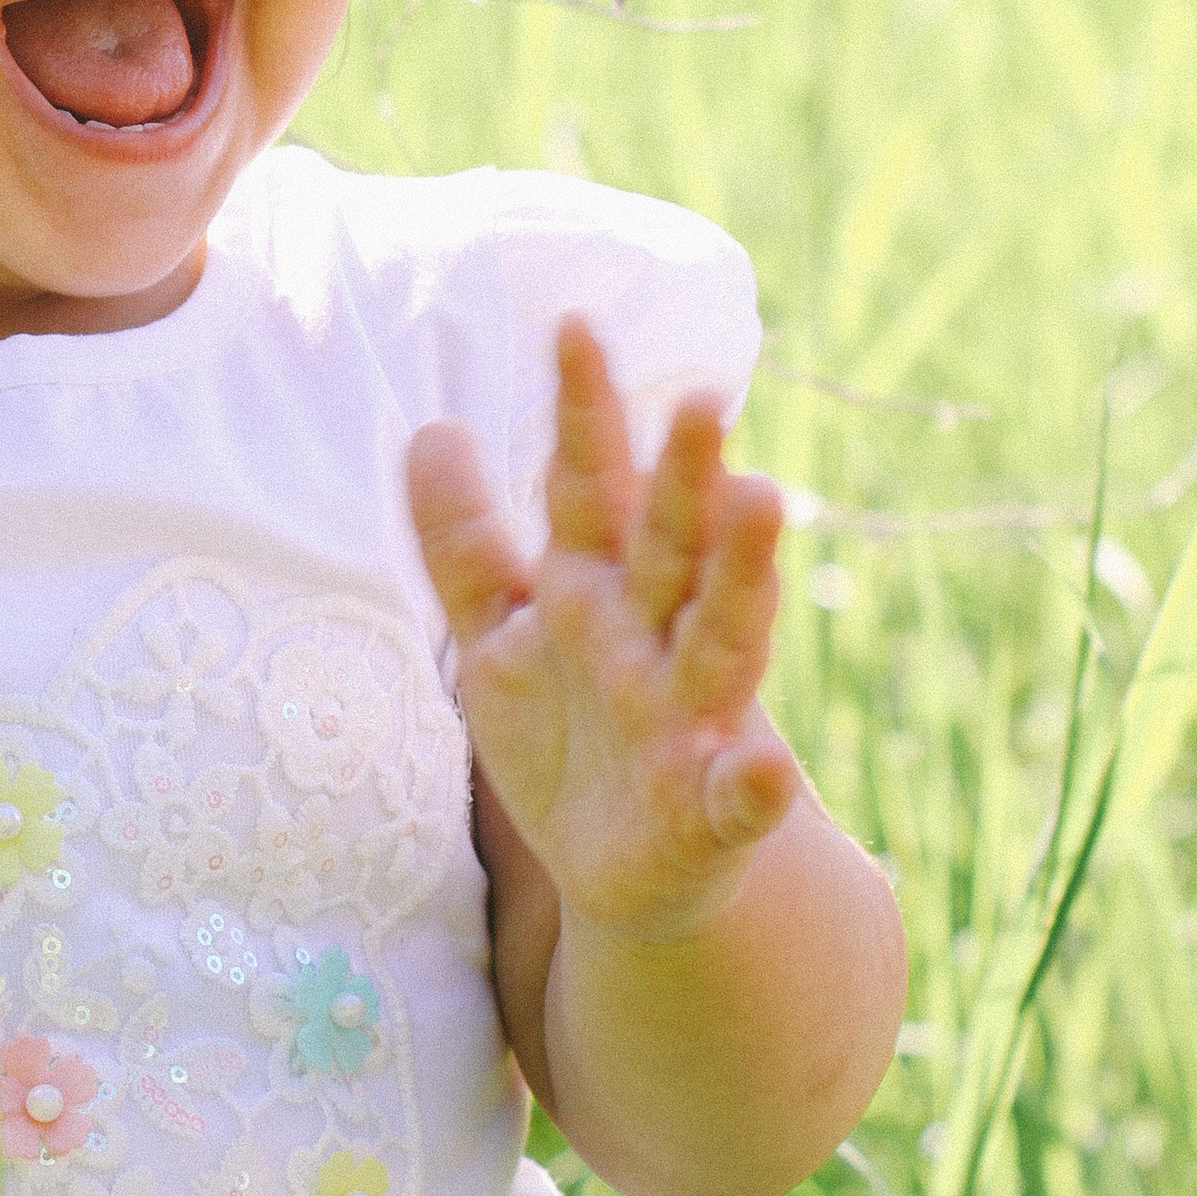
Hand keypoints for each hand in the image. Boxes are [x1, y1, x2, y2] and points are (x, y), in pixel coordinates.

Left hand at [409, 316, 798, 943]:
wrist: (617, 870)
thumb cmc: (566, 732)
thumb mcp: (499, 633)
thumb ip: (465, 542)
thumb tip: (429, 428)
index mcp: (596, 585)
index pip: (590, 484)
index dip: (583, 414)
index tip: (573, 325)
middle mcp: (653, 633)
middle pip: (669, 542)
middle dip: (684, 474)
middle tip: (698, 396)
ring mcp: (692, 718)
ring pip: (724, 637)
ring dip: (744, 575)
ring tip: (761, 500)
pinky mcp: (713, 809)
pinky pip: (738, 797)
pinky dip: (754, 785)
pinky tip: (766, 771)